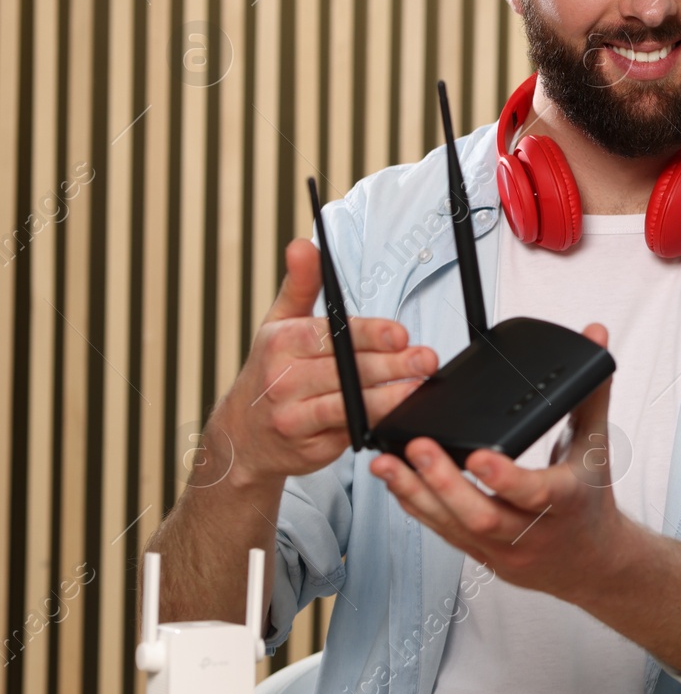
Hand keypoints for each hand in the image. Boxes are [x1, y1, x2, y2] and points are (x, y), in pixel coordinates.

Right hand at [210, 238, 438, 486]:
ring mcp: (294, 418)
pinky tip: (399, 419)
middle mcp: (283, 381)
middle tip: (424, 359)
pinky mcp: (310, 448)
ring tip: (416, 390)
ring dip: (386, 399)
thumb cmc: (271, 371)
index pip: (329, 336)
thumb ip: (300, 285)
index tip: (400, 334)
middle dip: (390, 366)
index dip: (368, 335)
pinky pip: (348, 435)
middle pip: (344, 371)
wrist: (242, 435)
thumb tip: (303, 245)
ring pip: (347, 407)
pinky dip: (374, 426)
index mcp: (281, 344)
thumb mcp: (278, 324)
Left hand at [370, 323, 630, 599]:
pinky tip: (396, 483)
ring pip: (455, 528)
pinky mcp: (482, 556)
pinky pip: (444, 534)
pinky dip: (418, 507)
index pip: (534, 493)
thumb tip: (595, 334)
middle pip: (483, 514)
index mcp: (565, 500)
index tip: (477, 455)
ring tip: (385, 464)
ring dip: (417, 494)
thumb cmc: (590, 497)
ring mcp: (504, 549)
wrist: (593, 562)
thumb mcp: (596, 443)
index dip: (504, 478)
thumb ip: (590, 388)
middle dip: (444, 482)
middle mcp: (533, 531)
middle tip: (417, 447)